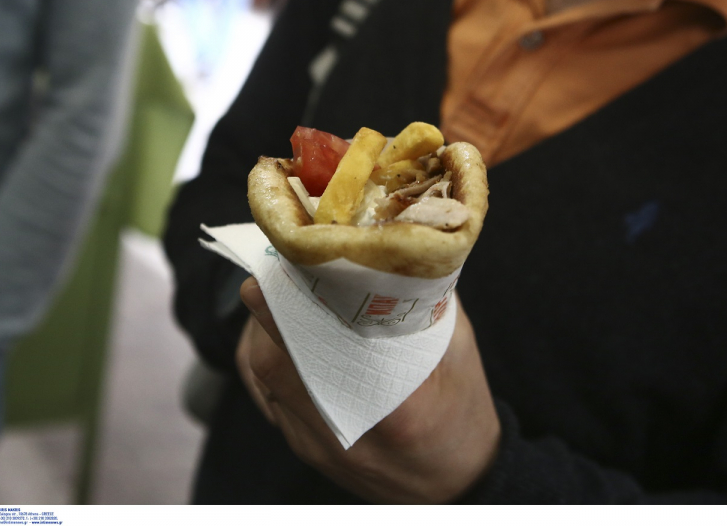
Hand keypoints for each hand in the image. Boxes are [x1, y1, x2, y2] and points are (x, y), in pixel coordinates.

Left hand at [235, 277, 500, 503]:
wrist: (456, 480)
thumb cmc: (462, 409)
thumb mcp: (458, 347)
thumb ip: (419, 298)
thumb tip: (382, 245)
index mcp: (399, 412)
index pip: (326, 357)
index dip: (294, 309)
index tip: (285, 267)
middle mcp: (347, 434)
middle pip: (281, 366)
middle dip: (271, 309)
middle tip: (278, 268)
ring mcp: (319, 446)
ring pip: (265, 381)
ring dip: (263, 330)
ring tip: (279, 293)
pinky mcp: (305, 448)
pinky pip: (267, 397)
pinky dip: (268, 357)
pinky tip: (281, 333)